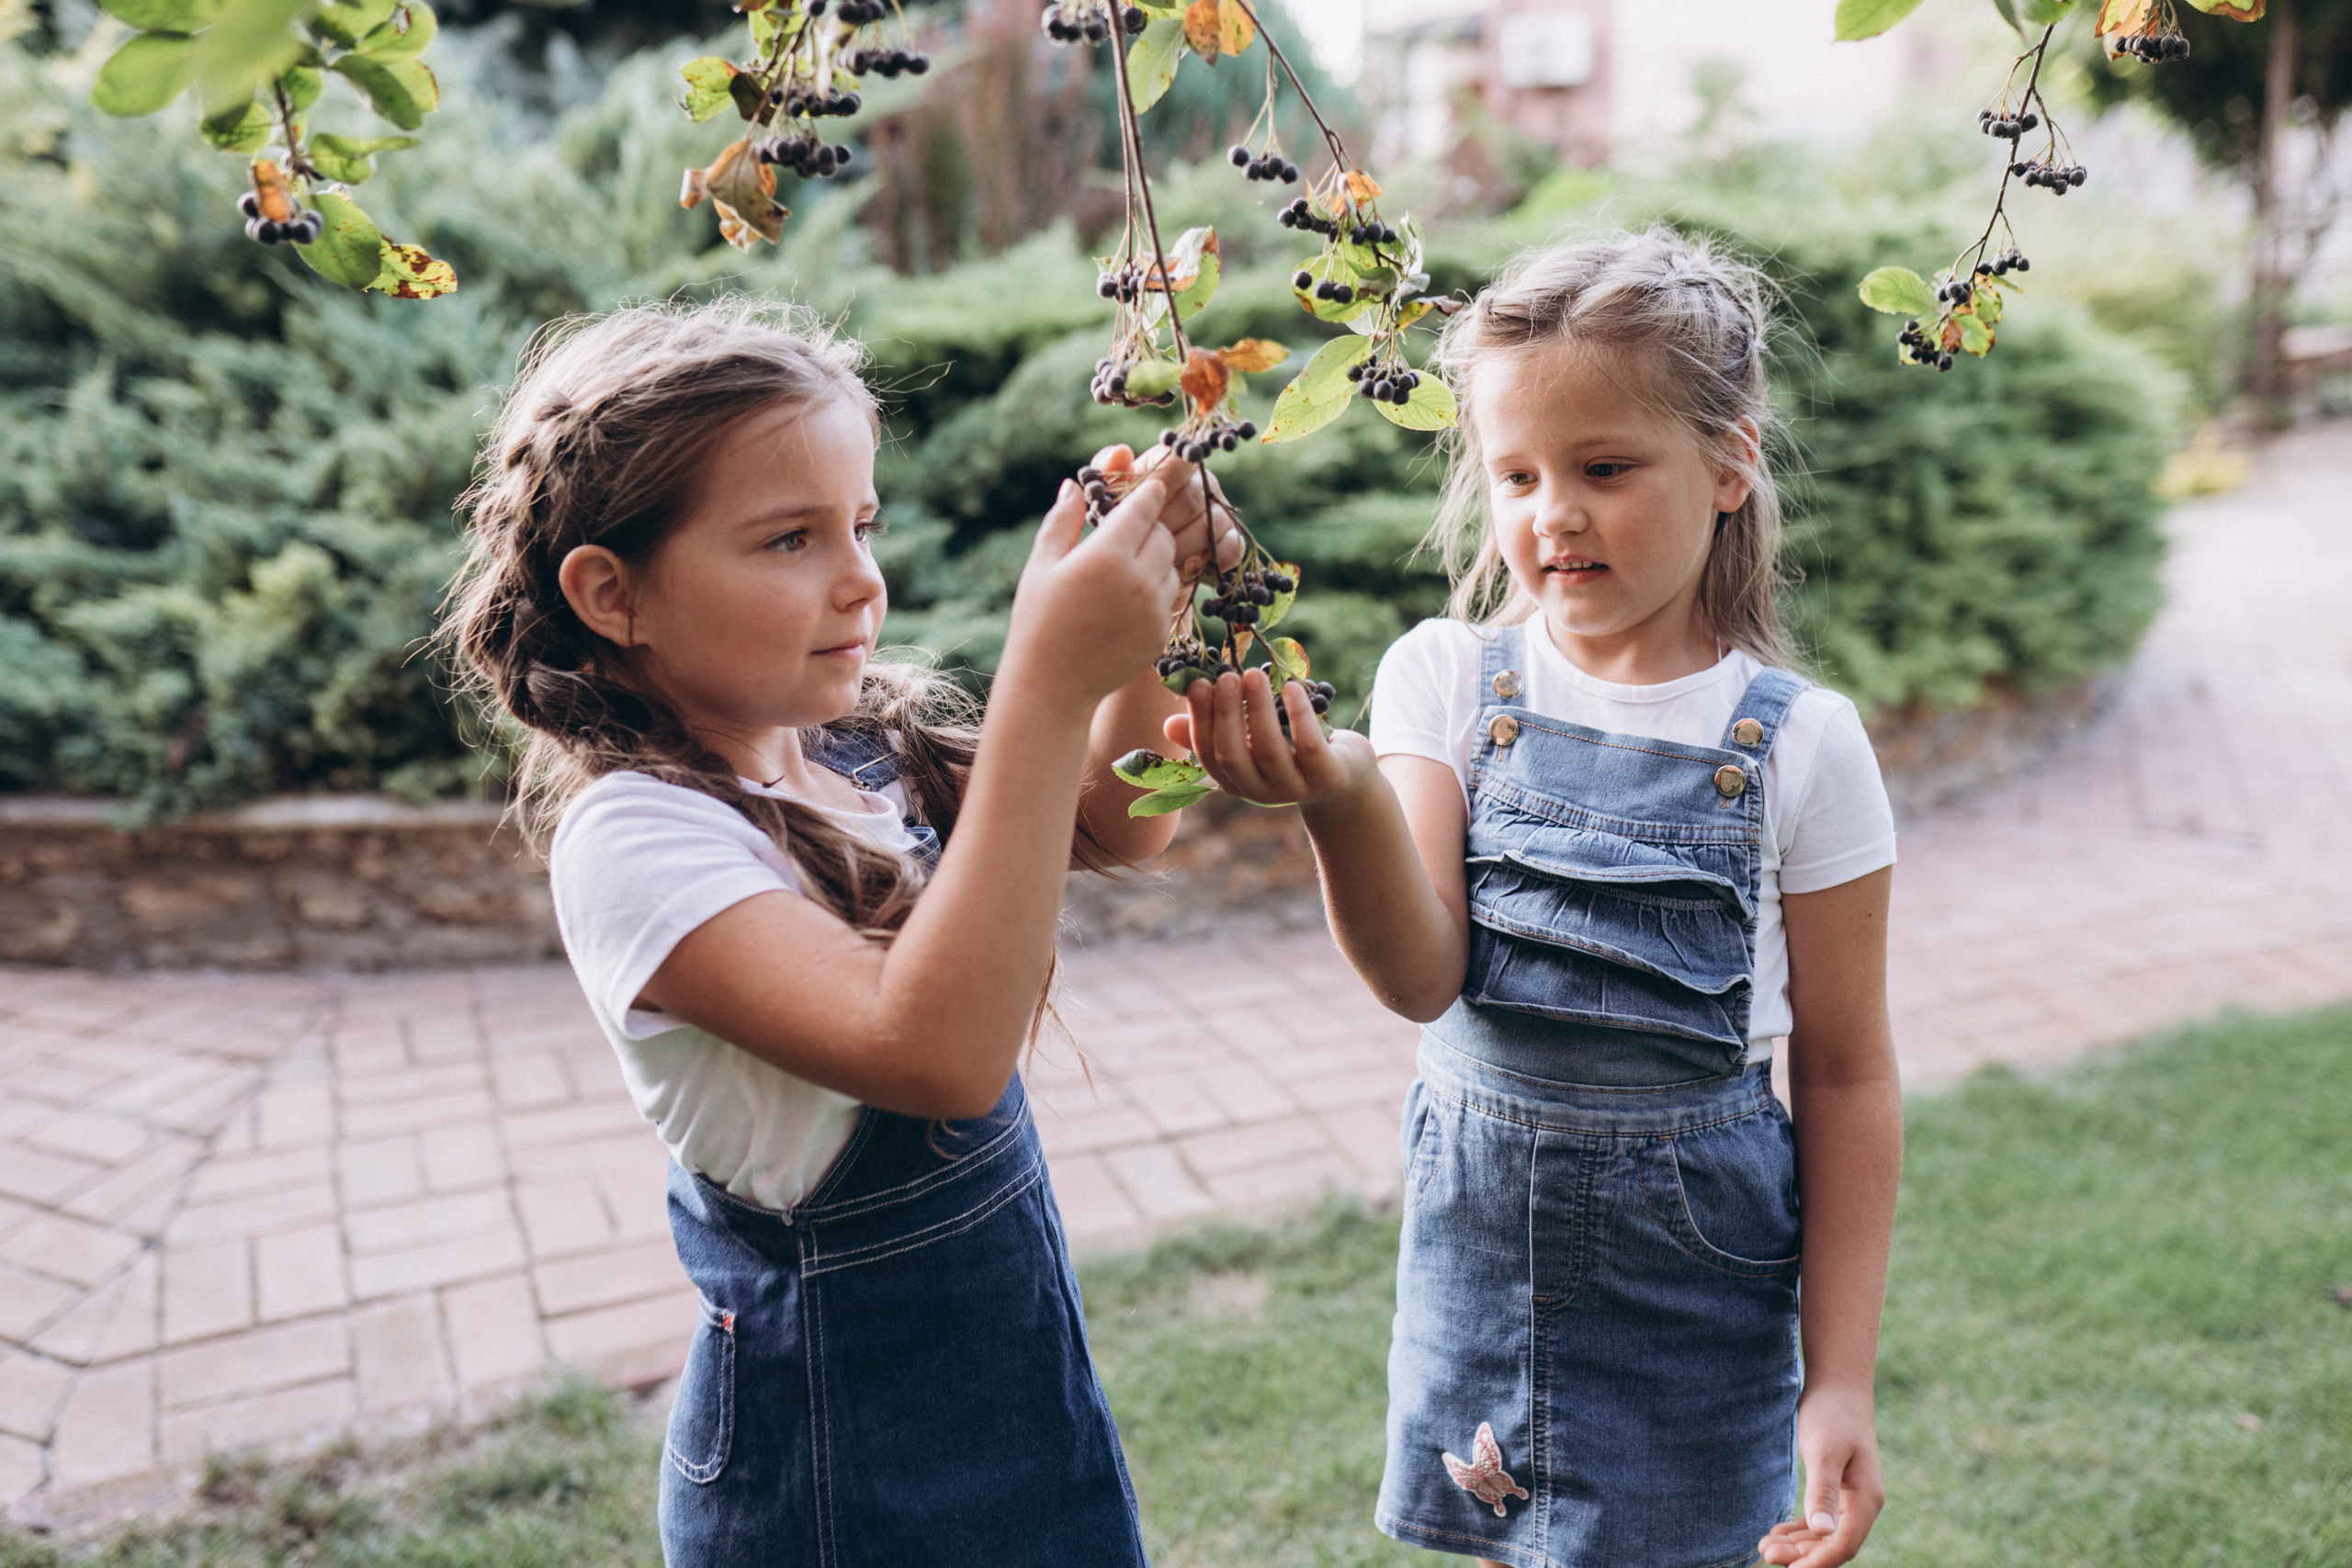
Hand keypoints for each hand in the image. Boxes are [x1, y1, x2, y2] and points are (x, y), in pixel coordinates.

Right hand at [1005, 470, 1180, 708]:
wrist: (1053, 685)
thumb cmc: (1038, 621)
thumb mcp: (1042, 565)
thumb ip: (1062, 521)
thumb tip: (1074, 485)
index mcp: (1107, 554)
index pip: (1144, 507)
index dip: (1149, 492)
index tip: (1151, 485)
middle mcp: (1138, 579)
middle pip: (1163, 533)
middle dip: (1151, 526)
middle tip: (1133, 528)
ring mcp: (1154, 608)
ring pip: (1172, 564)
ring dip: (1157, 558)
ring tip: (1128, 565)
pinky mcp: (1162, 632)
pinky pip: (1171, 597)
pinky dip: (1157, 589)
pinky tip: (1130, 596)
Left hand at [1087, 443, 1240, 601]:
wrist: (1135, 560)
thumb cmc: (1118, 520)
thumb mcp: (1105, 494)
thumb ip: (1108, 469)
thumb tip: (1121, 452)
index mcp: (1172, 466)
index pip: (1179, 462)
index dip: (1163, 483)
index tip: (1145, 505)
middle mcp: (1200, 484)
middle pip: (1195, 498)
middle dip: (1168, 523)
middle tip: (1146, 541)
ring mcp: (1217, 511)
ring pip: (1213, 521)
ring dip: (1186, 544)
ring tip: (1161, 559)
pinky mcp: (1228, 539)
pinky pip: (1233, 544)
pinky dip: (1213, 557)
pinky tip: (1189, 568)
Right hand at [1163, 666, 1376, 808]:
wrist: (1345, 779)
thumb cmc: (1290, 751)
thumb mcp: (1252, 743)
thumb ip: (1215, 732)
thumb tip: (1169, 724)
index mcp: (1236, 781)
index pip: (1209, 753)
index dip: (1201, 719)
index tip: (1199, 682)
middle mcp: (1260, 790)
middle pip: (1233, 755)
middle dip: (1226, 713)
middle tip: (1227, 676)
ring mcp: (1295, 788)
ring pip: (1269, 750)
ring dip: (1258, 709)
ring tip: (1254, 674)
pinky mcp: (1328, 778)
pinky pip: (1309, 746)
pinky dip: (1298, 715)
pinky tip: (1292, 688)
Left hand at [1758, 1385, 1884, 1567]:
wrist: (1838, 1385)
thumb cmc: (1832, 1414)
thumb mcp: (1824, 1451)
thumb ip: (1822, 1492)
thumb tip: (1822, 1531)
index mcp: (1866, 1499)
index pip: (1843, 1544)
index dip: (1817, 1562)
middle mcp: (1862, 1503)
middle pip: (1832, 1543)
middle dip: (1801, 1555)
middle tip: (1766, 1554)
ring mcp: (1850, 1498)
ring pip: (1824, 1535)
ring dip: (1798, 1545)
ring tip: (1765, 1547)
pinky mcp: (1836, 1489)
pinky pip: (1819, 1519)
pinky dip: (1799, 1529)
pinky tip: (1777, 1534)